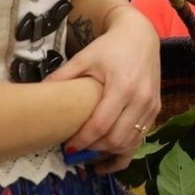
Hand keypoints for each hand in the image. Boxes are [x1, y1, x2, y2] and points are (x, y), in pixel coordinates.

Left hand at [50, 4, 160, 171]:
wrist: (141, 36)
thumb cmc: (110, 46)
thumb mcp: (84, 57)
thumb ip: (63, 77)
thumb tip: (39, 94)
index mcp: (122, 87)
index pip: (101, 125)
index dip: (83, 141)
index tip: (68, 148)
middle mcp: (141, 99)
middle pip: (116, 139)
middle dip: (94, 149)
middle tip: (76, 151)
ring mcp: (151, 106)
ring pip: (131, 143)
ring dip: (109, 153)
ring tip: (89, 155)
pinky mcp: (155, 109)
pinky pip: (140, 138)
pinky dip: (125, 150)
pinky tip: (108, 158)